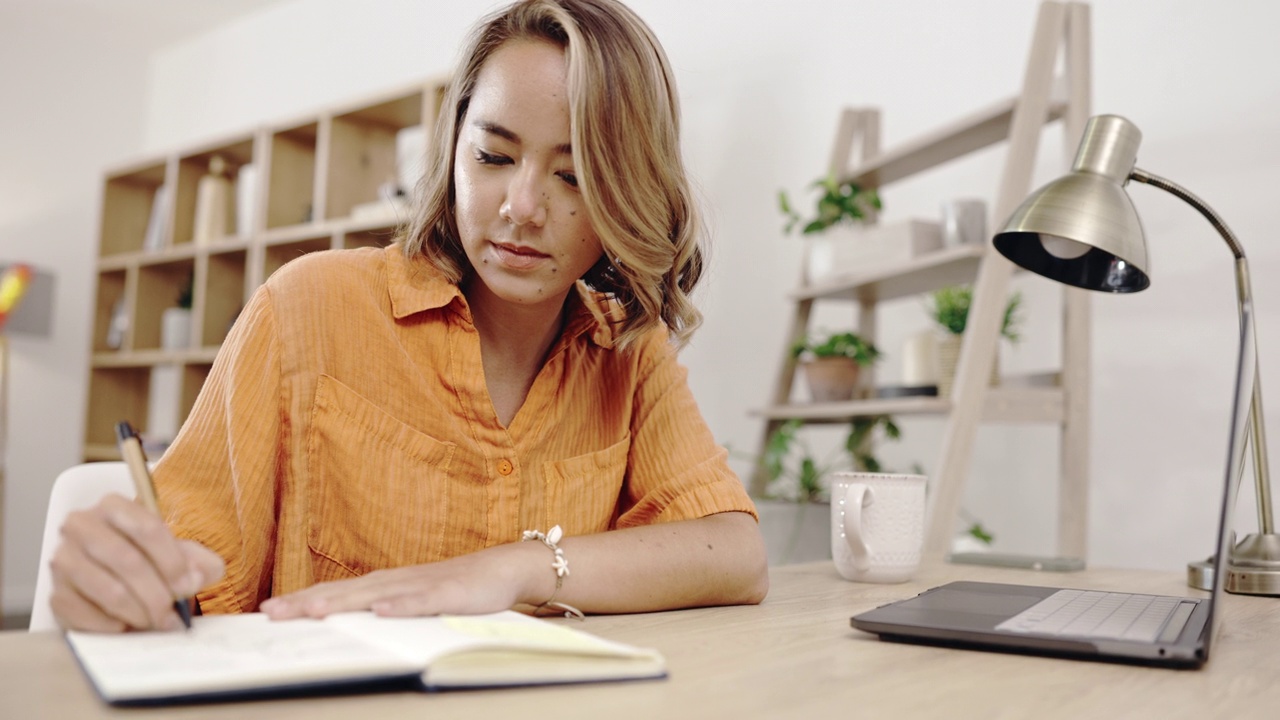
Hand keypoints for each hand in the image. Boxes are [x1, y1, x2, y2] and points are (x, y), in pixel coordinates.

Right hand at [49, 494, 224, 631]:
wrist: (116, 581)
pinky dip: (111, 625)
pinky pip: (86, 614)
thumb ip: (199, 562)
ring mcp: (63, 559)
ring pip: (108, 590)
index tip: (188, 586)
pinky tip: (126, 626)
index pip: (146, 528)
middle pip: (127, 561)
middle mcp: (81, 526)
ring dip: (138, 612)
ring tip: (155, 623)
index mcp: (114, 506)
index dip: (172, 561)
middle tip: (173, 616)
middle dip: (157, 594)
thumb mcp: (180, 555)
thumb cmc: (150, 562)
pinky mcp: (56, 593)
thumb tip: (197, 577)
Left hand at [259, 542, 546, 619]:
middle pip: (344, 591)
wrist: (500, 569)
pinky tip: (381, 611)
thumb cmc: (452, 589)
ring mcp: (419, 585)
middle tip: (272, 613)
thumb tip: (347, 625)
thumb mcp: (410, 600)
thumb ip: (381, 610)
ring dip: (341, 601)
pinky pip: (420, 601)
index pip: (335, 592)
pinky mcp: (447, 593)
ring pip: (373, 594)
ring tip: (311, 611)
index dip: (301, 599)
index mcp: (382, 584)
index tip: (267, 610)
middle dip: (306, 601)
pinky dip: (400, 605)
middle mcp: (394, 581)